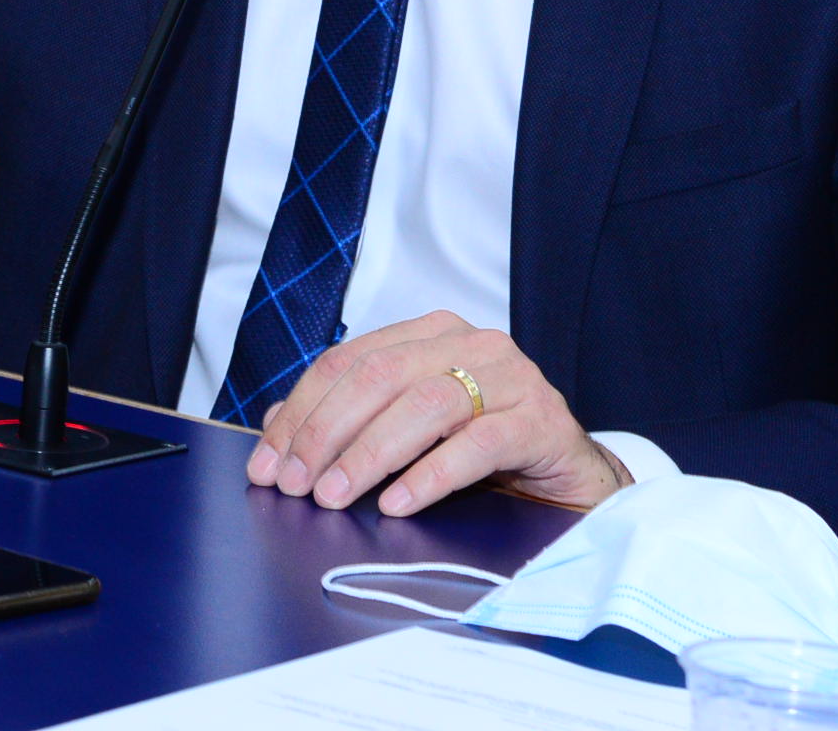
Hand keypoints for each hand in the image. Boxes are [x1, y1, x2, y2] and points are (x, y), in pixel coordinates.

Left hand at [243, 310, 631, 516]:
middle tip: (296, 483)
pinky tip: (400, 503)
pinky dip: (431, 473)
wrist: (569, 477)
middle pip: (378, 377)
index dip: (300, 411)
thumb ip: (349, 420)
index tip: (268, 461)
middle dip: (326, 433)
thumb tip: (274, 428)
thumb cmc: (485, 451)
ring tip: (336, 496)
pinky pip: (478, 442)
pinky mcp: (540, 420)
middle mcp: (470, 344)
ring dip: (370, 453)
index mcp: (430, 335)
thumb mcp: (410, 431)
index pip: (348, 361)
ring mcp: (510, 378)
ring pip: (424, 404)